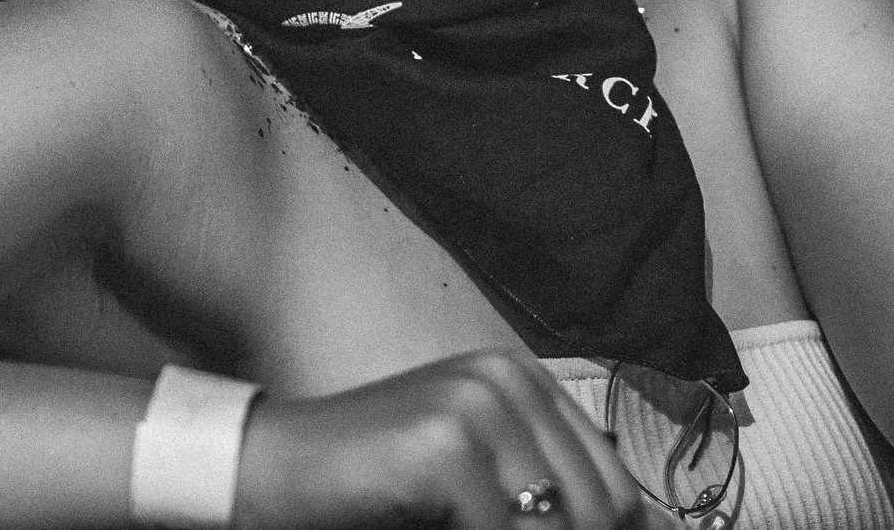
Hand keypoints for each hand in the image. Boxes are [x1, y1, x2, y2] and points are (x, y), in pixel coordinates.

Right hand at [236, 352, 647, 529]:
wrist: (275, 468)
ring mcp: (477, 403)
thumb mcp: (479, 485)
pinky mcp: (446, 441)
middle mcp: (508, 378)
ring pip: (558, 525)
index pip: (617, 488)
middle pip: (600, 510)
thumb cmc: (375, 485)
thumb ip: (550, 501)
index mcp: (524, 380)